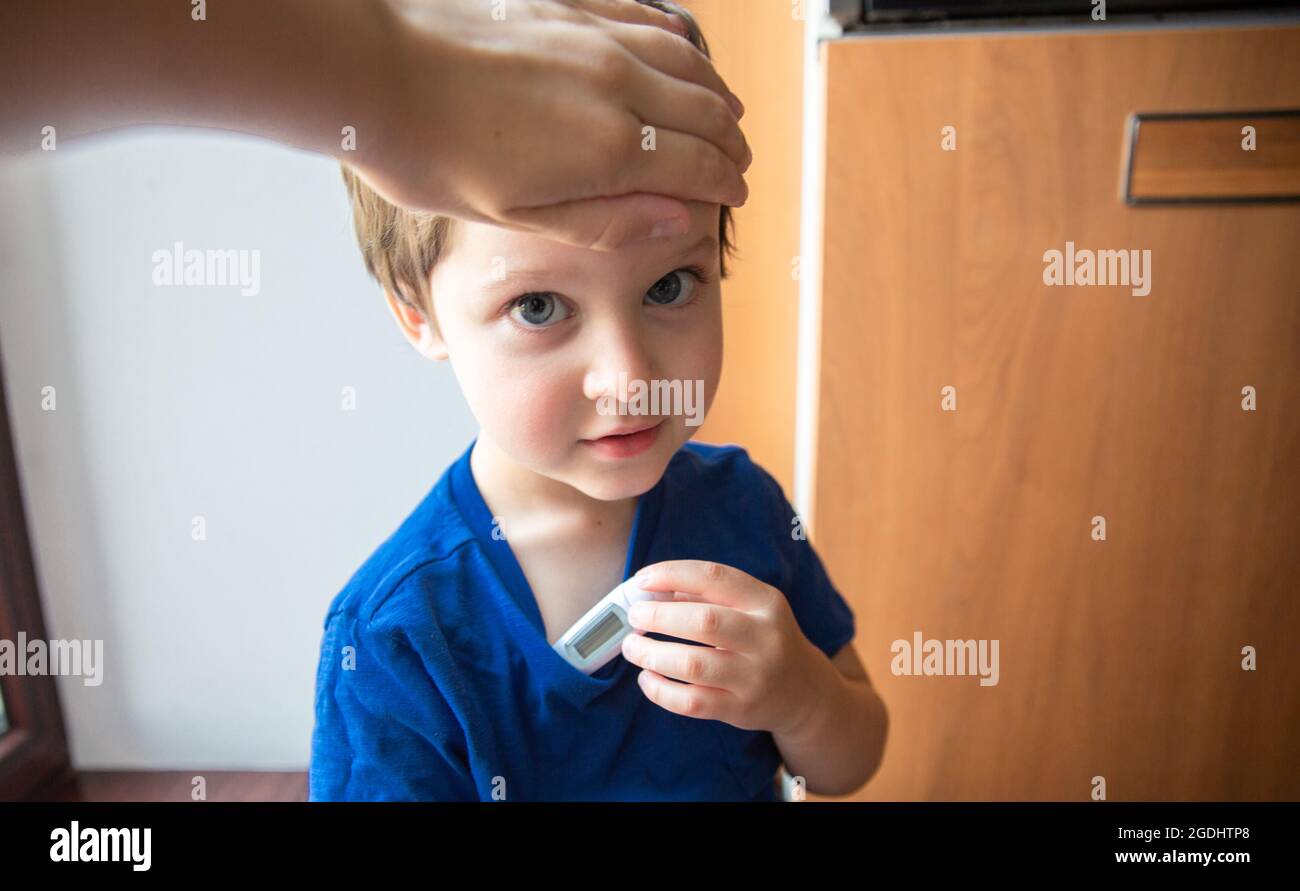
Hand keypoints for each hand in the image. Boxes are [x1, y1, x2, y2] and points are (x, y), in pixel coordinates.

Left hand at [349, 0, 750, 249]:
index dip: (728, 184)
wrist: (375, 72)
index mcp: (610, 149)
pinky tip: (682, 51)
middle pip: (706, 112)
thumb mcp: (520, 218)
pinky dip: (677, 43)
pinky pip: (646, 20)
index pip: (700, 165)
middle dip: (732, 143)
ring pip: (686, 62)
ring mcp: (595, 37)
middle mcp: (617, 85)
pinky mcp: (569, 7)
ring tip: (726, 116)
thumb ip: (609, 222)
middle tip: (738, 164)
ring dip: (716, 93)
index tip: (737, 196)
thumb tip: (681, 219)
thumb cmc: (434, 158)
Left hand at [620, 560, 827, 735]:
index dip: (672, 575)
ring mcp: (754, 677)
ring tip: (633, 647)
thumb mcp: (751, 608)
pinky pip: (691, 702)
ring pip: (693, 665)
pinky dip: (660, 691)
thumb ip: (706, 596)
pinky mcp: (741, 709)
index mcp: (766, 602)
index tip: (641, 580)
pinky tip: (646, 679)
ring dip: (652, 654)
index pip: (714, 577)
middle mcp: (765, 638)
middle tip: (634, 616)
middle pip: (704, 622)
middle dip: (658, 616)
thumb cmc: (763, 638)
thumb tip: (650, 590)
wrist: (803, 690)